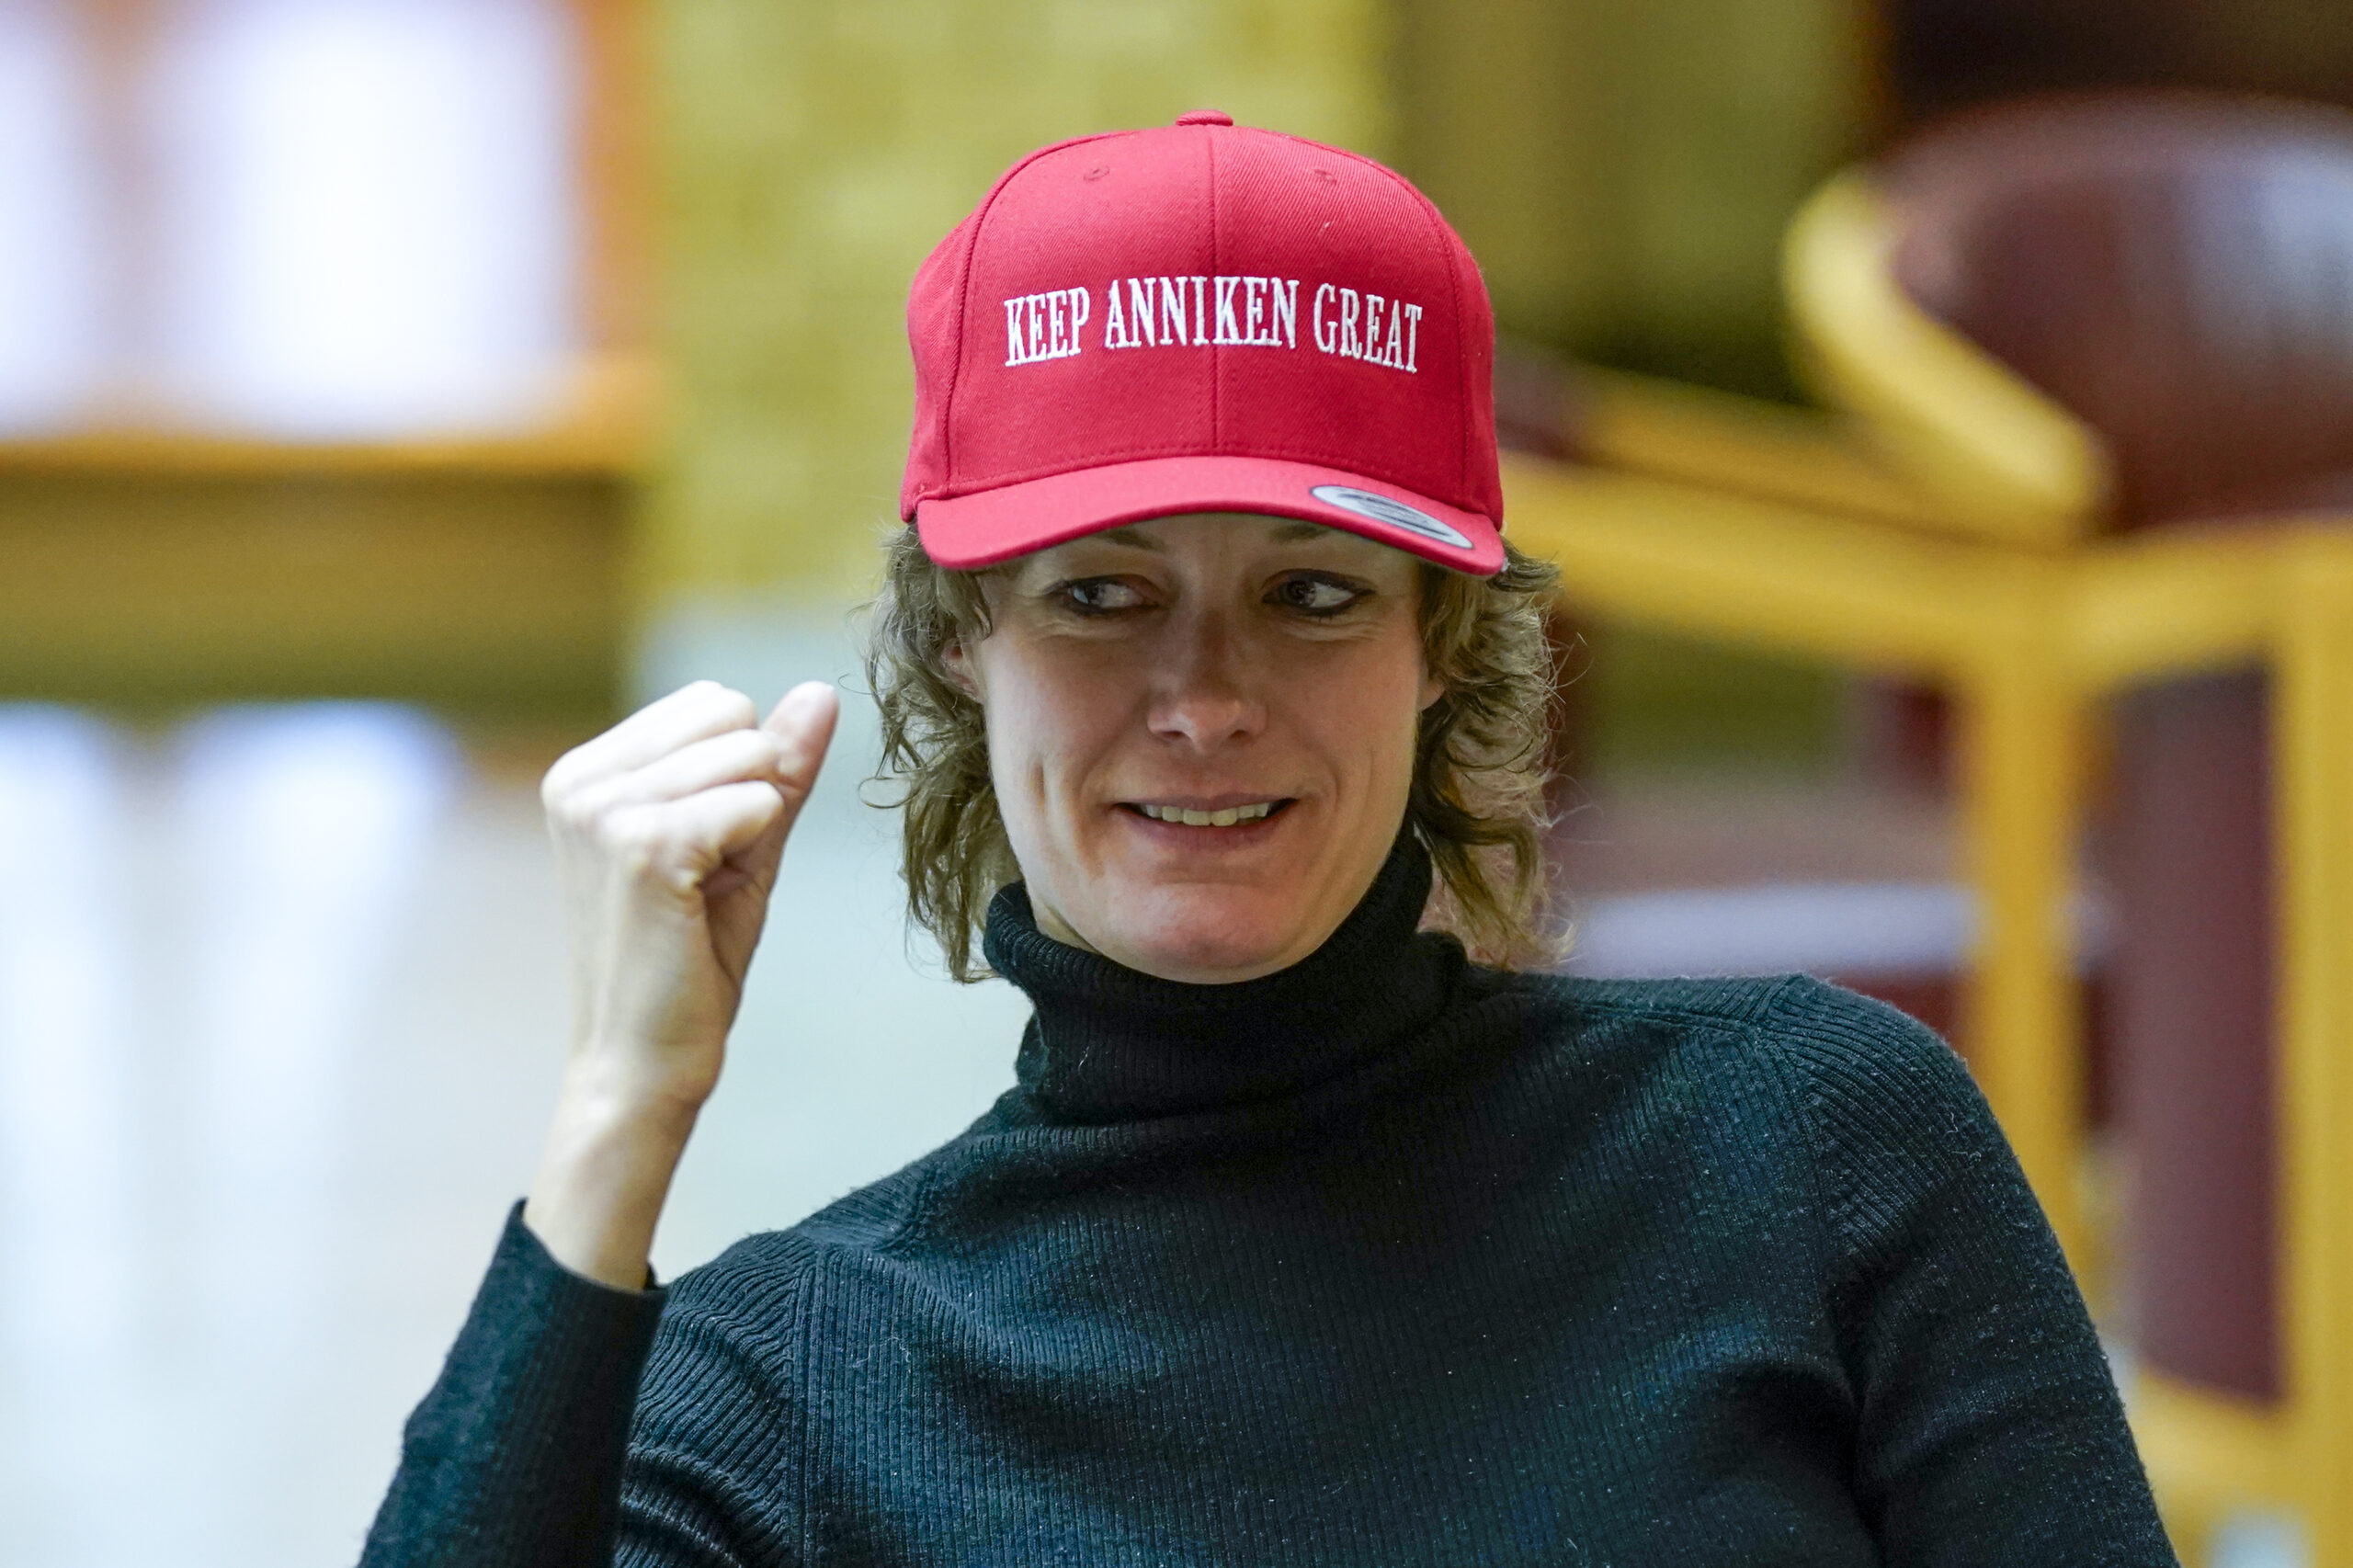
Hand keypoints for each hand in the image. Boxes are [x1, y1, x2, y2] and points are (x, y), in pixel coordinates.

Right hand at [523, 680, 838, 1285]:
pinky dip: (754, 852)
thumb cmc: (686, 965)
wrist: (642, 1066)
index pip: (714, 703)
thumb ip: (779, 767)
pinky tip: (701, 905)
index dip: (741, 778)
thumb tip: (821, 691)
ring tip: (698, 898)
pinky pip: (754, 802)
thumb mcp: (743, 847)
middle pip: (733, 716)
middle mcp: (578, 778)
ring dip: (751, 831)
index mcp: (585, 772)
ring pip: (749, 755)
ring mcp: (601, 808)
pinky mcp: (638, 844)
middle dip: (751, 793)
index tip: (702, 856)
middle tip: (706, 881)